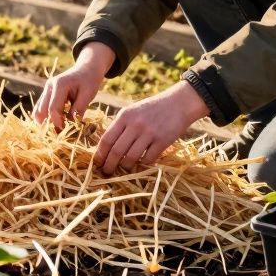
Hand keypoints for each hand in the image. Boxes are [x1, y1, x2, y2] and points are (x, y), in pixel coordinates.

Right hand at [33, 42, 112, 129]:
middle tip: (60, 134)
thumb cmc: (89, 81)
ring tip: (58, 129)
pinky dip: (46, 117)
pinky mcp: (46, 93)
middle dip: (49, 124)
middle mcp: (49, 86)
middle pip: (41, 111)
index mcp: (59, 85)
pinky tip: (56, 122)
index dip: (58, 123)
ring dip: (46, 122)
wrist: (86, 69)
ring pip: (38, 111)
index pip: (53, 109)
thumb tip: (71, 125)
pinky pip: (40, 108)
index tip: (67, 131)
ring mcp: (46, 89)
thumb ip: (78, 109)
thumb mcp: (88, 95)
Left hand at [93, 81, 209, 174]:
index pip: (107, 139)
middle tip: (106, 172)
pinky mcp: (163, 141)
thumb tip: (106, 147)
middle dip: (109, 165)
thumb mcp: (133, 111)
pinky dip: (143, 164)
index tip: (97, 163)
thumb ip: (120, 126)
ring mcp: (149, 133)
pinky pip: (148, 159)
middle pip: (116, 151)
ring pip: (131, 158)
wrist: (178, 103)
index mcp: (124, 116)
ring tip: (123, 169)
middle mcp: (135, 124)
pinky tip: (141, 164)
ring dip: (125, 167)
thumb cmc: (152, 109)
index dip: (100, 154)